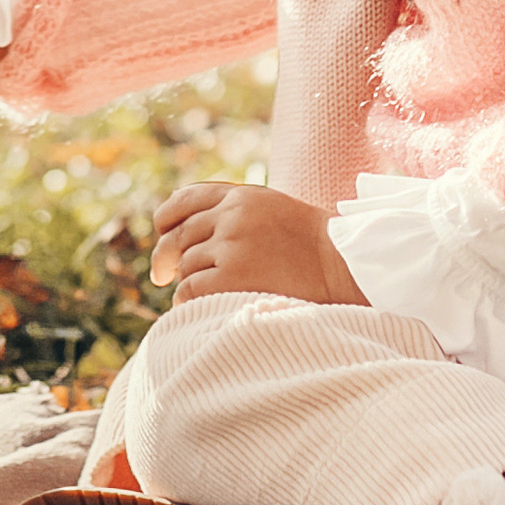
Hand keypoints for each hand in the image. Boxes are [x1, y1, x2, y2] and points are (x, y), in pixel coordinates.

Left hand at [151, 179, 364, 307]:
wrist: (345, 266)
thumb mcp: (273, 210)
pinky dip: (188, 301)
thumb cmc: (313, 245)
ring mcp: (232, 246)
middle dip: (165, 257)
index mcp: (241, 197)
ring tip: (203, 295)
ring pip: (186, 267)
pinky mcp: (233, 277)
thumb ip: (235, 211)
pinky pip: (191, 290)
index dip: (166, 218)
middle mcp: (232, 217)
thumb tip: (186, 230)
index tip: (161, 233)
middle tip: (160, 275)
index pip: (185, 200)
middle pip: (179, 236)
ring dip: (187, 282)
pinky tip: (196, 308)